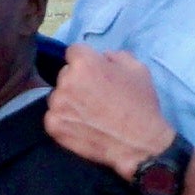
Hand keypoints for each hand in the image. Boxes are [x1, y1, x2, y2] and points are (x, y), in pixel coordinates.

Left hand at [44, 44, 177, 177]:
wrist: (139, 143)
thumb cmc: (140, 104)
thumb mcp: (137, 69)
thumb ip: (114, 55)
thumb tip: (102, 57)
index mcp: (85, 62)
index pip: (74, 52)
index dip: (86, 62)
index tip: (94, 73)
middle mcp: (66, 80)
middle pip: (65, 74)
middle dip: (77, 81)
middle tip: (94, 96)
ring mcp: (57, 104)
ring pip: (58, 95)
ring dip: (69, 100)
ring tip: (90, 114)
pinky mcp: (53, 126)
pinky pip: (54, 116)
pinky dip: (64, 120)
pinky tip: (82, 126)